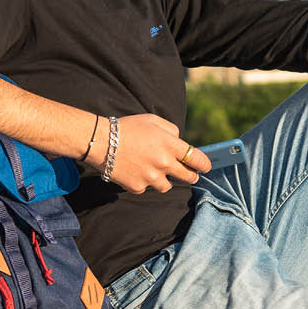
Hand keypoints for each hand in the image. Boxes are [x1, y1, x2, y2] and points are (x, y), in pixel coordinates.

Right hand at [98, 114, 212, 192]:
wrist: (101, 141)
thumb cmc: (128, 128)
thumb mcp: (153, 120)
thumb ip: (171, 131)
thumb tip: (179, 141)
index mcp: (171, 145)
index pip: (198, 159)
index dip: (204, 164)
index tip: (206, 167)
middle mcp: (164, 163)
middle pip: (188, 177)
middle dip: (191, 175)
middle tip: (190, 174)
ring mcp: (151, 178)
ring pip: (167, 186)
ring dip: (164, 179)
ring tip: (153, 169)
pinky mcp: (138, 187)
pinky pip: (147, 188)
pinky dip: (144, 182)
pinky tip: (135, 171)